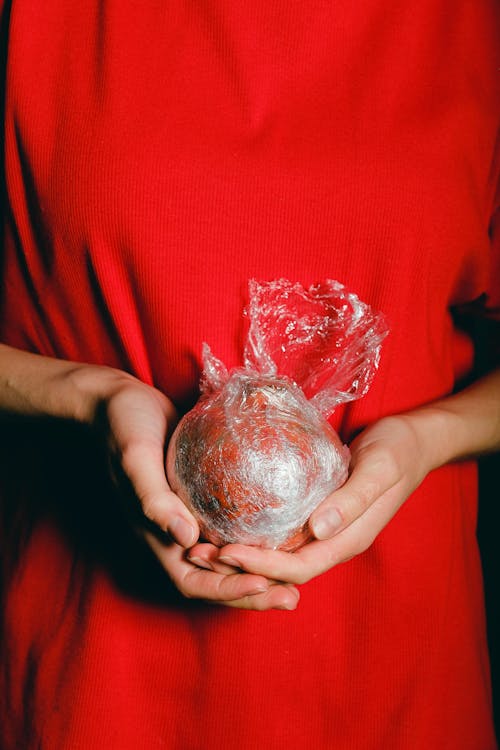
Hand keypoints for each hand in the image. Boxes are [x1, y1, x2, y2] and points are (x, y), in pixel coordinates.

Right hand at [90, 367, 298, 609]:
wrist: (119, 402)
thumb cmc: (123, 427)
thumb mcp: (135, 457)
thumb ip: (153, 498)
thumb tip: (185, 538)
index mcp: (156, 535)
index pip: (193, 581)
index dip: (226, 589)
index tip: (264, 584)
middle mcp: (176, 533)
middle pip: (217, 578)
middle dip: (253, 593)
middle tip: (293, 597)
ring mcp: (191, 515)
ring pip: (228, 555)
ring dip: (260, 570)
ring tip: (298, 571)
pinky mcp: (204, 494)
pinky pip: (233, 523)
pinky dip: (256, 535)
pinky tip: (286, 528)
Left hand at [188, 415, 430, 588]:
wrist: (413, 442)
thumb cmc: (398, 451)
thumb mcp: (379, 469)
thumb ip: (353, 500)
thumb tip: (318, 529)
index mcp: (349, 539)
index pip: (299, 567)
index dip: (262, 566)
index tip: (227, 553)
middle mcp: (334, 541)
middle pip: (283, 568)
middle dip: (243, 566)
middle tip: (201, 553)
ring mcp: (327, 529)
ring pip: (282, 554)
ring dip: (246, 554)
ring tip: (206, 543)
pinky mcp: (319, 512)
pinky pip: (285, 532)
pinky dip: (258, 534)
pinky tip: (232, 520)